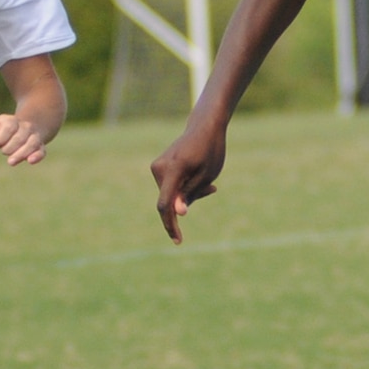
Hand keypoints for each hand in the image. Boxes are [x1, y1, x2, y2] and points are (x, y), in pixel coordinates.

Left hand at [0, 113, 47, 165]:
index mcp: (13, 120)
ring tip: (10, 162)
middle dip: (8, 148)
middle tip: (4, 151)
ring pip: (31, 144)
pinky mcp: (40, 148)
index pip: (9, 127)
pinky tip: (30, 161)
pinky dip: (36, 156)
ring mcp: (35, 137)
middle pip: (19, 138)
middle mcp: (27, 127)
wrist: (23, 129)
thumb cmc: (4, 131)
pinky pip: (41, 152)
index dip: (1, 138)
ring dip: (20, 154)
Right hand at [150, 122, 226, 243]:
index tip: (177, 240)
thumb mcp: (206, 175)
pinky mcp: (159, 167)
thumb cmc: (210, 151)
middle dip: (187, 203)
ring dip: (187, 194)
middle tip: (211, 190)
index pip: (165, 204)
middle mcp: (160, 168)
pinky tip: (198, 177)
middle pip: (169, 200)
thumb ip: (190, 195)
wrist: (204, 127)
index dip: (170, 224)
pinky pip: (169, 186)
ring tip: (208, 182)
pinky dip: (183, 187)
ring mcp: (157, 167)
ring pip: (170, 194)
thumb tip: (178, 213)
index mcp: (174, 169)